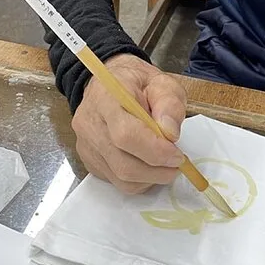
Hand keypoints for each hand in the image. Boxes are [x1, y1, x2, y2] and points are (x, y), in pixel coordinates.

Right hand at [72, 54, 186, 193]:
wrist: (110, 84)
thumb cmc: (138, 84)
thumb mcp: (162, 83)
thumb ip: (170, 104)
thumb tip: (170, 133)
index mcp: (106, 98)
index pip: (126, 135)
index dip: (155, 151)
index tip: (177, 155)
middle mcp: (90, 124)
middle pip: (123, 163)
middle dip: (157, 171)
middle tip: (178, 164)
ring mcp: (86, 145)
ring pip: (120, 178)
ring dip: (151, 178)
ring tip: (166, 164)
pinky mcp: (89, 160)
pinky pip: (116, 181)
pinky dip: (139, 180)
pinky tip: (148, 165)